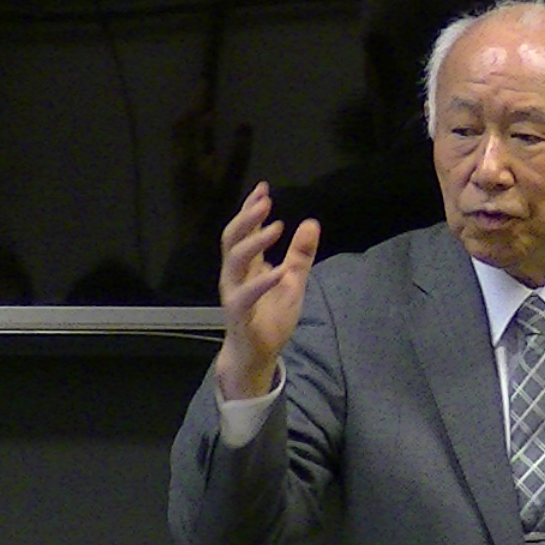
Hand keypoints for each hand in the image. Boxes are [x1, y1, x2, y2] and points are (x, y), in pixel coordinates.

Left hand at [172, 92, 251, 235]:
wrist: (193, 240)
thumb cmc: (213, 211)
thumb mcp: (230, 180)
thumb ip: (238, 151)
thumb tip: (244, 124)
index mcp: (187, 158)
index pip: (186, 121)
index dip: (194, 102)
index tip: (203, 84)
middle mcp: (180, 160)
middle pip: (181, 127)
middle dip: (192, 109)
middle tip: (204, 93)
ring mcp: (180, 171)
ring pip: (183, 139)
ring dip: (193, 124)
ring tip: (207, 112)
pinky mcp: (183, 179)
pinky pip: (187, 149)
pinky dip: (195, 138)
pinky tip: (207, 140)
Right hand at [215, 182, 319, 399]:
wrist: (255, 356)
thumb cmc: (269, 319)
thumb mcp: (293, 283)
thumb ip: (301, 255)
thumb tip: (311, 222)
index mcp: (247, 266)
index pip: (244, 231)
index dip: (251, 209)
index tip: (263, 188)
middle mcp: (235, 275)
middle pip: (233, 238)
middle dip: (247, 217)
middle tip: (265, 199)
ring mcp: (234, 293)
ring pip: (235, 261)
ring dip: (254, 242)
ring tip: (276, 227)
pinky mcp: (239, 314)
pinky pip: (246, 295)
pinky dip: (263, 282)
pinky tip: (279, 270)